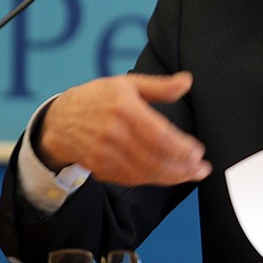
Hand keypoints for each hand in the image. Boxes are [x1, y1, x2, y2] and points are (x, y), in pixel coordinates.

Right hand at [37, 71, 211, 186]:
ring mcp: (105, 154)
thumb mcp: (128, 84)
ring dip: (172, 177)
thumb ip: (160, 86)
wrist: (60, 120)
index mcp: (124, 109)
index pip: (158, 135)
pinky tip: (169, 176)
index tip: (198, 151)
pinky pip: (132, 180)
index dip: (181, 147)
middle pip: (154, 158)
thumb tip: (187, 81)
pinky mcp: (101, 168)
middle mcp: (113, 134)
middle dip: (183, 167)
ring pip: (145, 173)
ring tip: (191, 174)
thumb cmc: (98, 98)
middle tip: (202, 168)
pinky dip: (154, 180)